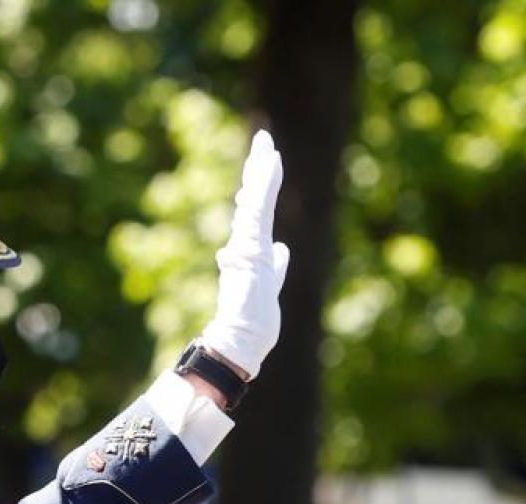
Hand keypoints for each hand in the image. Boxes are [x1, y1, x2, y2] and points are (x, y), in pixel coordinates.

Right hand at [200, 130, 289, 378]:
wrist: (241, 338)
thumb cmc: (253, 320)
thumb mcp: (269, 286)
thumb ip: (275, 267)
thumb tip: (283, 250)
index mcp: (250, 251)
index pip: (256, 214)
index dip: (259, 192)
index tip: (261, 171)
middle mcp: (244, 243)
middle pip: (254, 200)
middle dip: (258, 171)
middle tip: (264, 143)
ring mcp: (245, 243)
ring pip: (256, 199)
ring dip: (261, 170)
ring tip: (266, 144)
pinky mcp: (249, 245)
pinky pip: (260, 207)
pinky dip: (264, 183)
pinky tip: (270, 161)